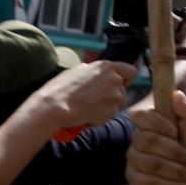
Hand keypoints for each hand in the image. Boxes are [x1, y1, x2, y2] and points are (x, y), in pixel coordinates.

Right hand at [17, 60, 133, 134]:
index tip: (120, 84)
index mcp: (107, 67)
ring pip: (117, 104)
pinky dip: (100, 117)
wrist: (54, 106)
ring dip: (107, 107)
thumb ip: (93, 71)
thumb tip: (97, 73)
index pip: (130, 71)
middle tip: (94, 100)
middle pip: (123, 90)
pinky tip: (86, 115)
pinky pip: (109, 116)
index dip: (126, 79)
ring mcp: (115, 97)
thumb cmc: (61, 87)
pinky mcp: (111, 112)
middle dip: (112, 96)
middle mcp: (115, 80)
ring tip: (88, 107)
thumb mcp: (77, 70)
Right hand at [125, 89, 185, 184]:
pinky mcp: (134, 183)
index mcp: (153, 128)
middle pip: (144, 139)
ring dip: (175, 171)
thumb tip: (176, 93)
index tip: (176, 133)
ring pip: (147, 162)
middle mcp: (138, 143)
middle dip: (173, 151)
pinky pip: (147, 182)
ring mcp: (134, 163)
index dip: (159, 124)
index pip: (141, 116)